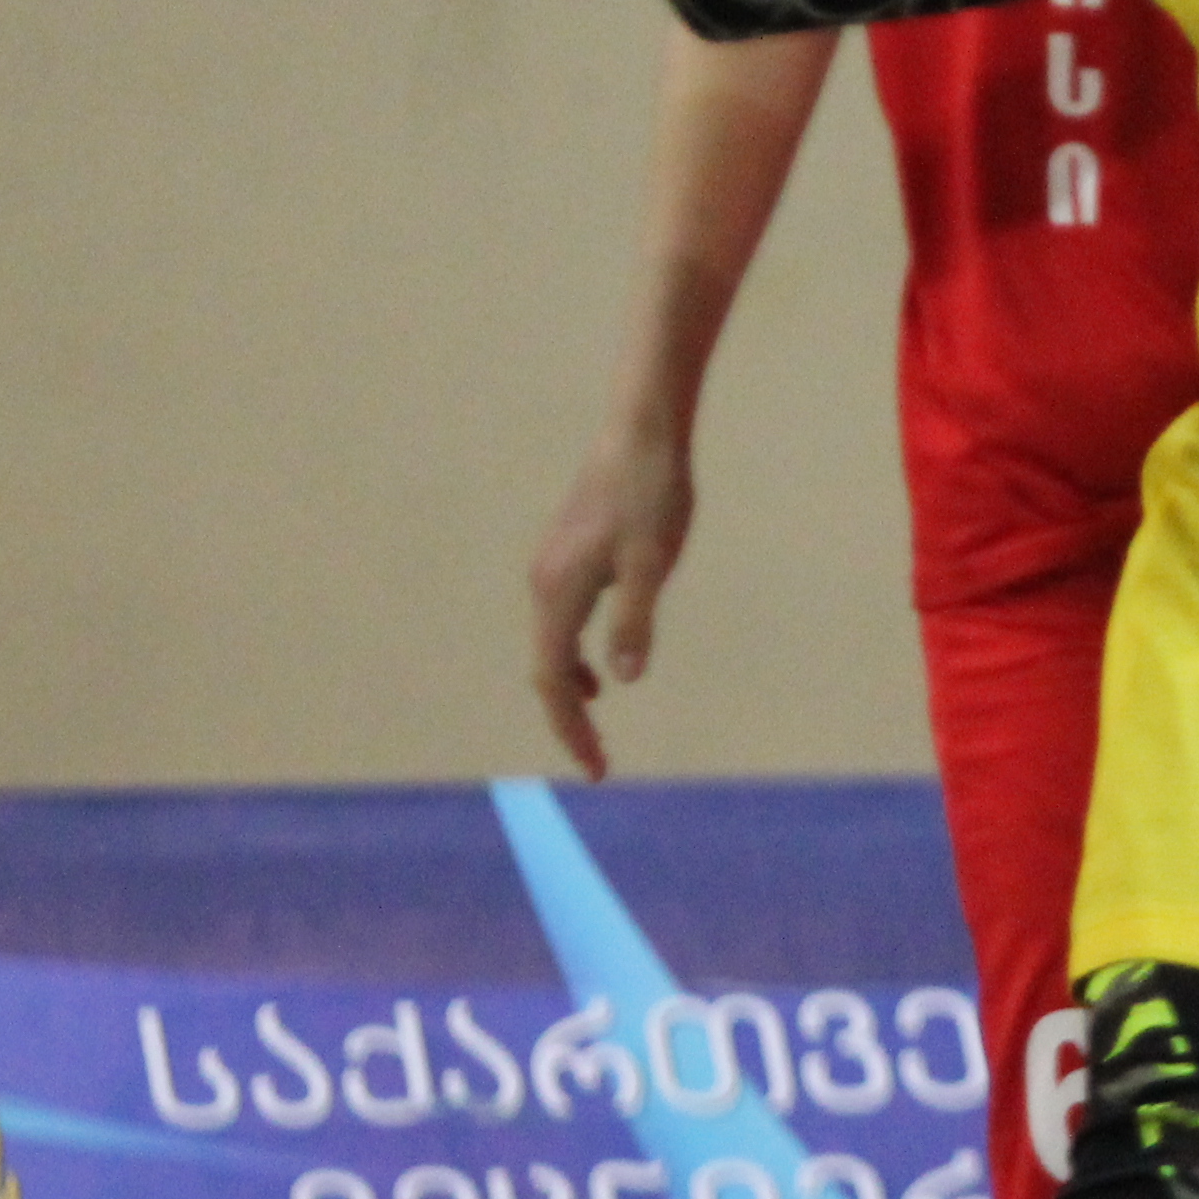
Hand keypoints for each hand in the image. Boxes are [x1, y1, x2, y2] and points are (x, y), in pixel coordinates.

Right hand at [529, 408, 694, 780]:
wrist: (639, 430)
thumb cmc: (652, 493)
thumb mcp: (654, 560)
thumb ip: (636, 619)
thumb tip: (620, 680)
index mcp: (560, 593)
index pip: (554, 680)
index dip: (571, 728)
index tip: (595, 768)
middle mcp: (544, 585)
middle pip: (546, 670)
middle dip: (568, 720)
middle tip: (597, 762)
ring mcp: (551, 568)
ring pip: (552, 646)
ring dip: (569, 689)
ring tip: (596, 726)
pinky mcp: (567, 555)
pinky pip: (561, 624)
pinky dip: (573, 655)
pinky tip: (599, 667)